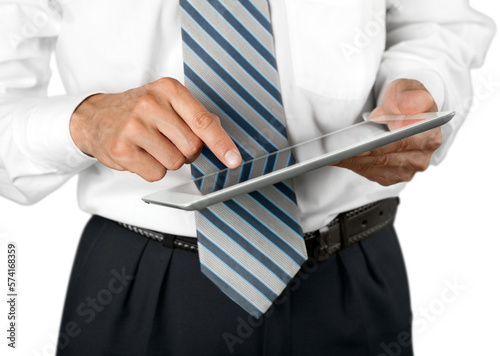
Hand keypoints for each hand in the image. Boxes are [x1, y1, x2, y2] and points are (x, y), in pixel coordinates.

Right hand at [70, 78, 241, 181]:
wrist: (95, 117)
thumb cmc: (137, 110)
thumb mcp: (166, 101)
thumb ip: (194, 116)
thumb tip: (219, 136)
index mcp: (168, 90)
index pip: (203, 121)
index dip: (221, 143)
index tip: (233, 159)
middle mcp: (150, 105)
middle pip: (192, 147)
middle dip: (187, 151)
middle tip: (170, 141)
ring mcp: (134, 127)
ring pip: (175, 163)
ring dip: (168, 161)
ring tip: (152, 146)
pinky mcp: (122, 149)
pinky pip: (156, 174)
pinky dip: (152, 170)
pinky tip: (141, 155)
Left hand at [334, 79, 441, 185]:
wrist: (401, 113)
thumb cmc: (404, 100)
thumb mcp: (408, 88)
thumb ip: (406, 95)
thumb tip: (398, 109)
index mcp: (430, 136)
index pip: (400, 142)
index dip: (378, 143)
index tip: (358, 143)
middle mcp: (420, 158)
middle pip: (382, 157)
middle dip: (358, 153)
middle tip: (334, 150)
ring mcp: (405, 171)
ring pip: (373, 166)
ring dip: (351, 161)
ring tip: (329, 154)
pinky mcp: (390, 177)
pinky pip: (368, 172)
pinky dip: (351, 164)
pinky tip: (336, 158)